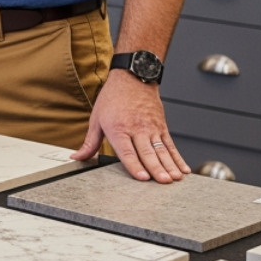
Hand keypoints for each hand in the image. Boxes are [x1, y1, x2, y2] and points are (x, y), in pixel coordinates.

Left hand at [73, 72, 188, 182]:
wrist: (132, 78)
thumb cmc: (113, 98)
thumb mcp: (96, 119)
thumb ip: (89, 143)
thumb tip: (77, 157)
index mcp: (118, 129)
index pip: (127, 152)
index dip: (135, 166)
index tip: (142, 177)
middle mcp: (137, 129)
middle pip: (147, 153)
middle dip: (157, 169)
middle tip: (164, 182)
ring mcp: (151, 129)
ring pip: (162, 151)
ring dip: (170, 166)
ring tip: (175, 179)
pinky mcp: (162, 127)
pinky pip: (171, 145)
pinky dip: (178, 158)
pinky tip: (183, 170)